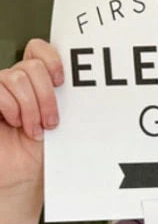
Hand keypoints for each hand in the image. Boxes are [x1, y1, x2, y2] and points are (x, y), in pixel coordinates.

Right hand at [0, 39, 62, 191]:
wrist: (24, 175)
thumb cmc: (43, 151)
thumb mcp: (61, 122)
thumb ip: (65, 99)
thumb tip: (83, 83)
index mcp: (35, 81)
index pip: (38, 49)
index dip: (51, 59)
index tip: (62, 83)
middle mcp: (16, 82)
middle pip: (31, 67)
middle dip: (46, 96)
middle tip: (51, 122)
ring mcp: (0, 90)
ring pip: (15, 77)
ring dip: (30, 107)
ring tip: (34, 129)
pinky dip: (10, 107)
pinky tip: (15, 123)